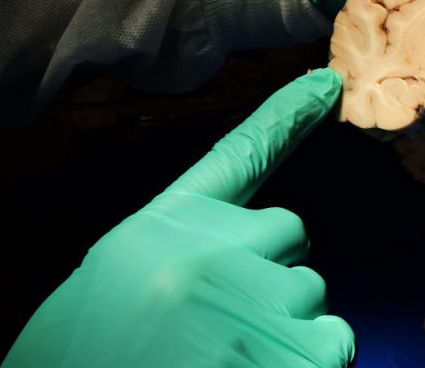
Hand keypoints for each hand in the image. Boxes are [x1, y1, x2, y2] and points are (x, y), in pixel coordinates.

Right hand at [3, 69, 354, 366]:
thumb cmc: (90, 352)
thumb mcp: (118, 283)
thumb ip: (182, 252)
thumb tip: (245, 254)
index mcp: (163, 228)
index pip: (239, 152)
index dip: (288, 114)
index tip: (328, 84)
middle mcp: (211, 250)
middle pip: (291, 232)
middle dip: (273, 269)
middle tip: (225, 319)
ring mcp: (251, 300)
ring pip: (313, 293)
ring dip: (286, 325)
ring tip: (227, 355)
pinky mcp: (287, 354)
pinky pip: (334, 343)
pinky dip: (308, 360)